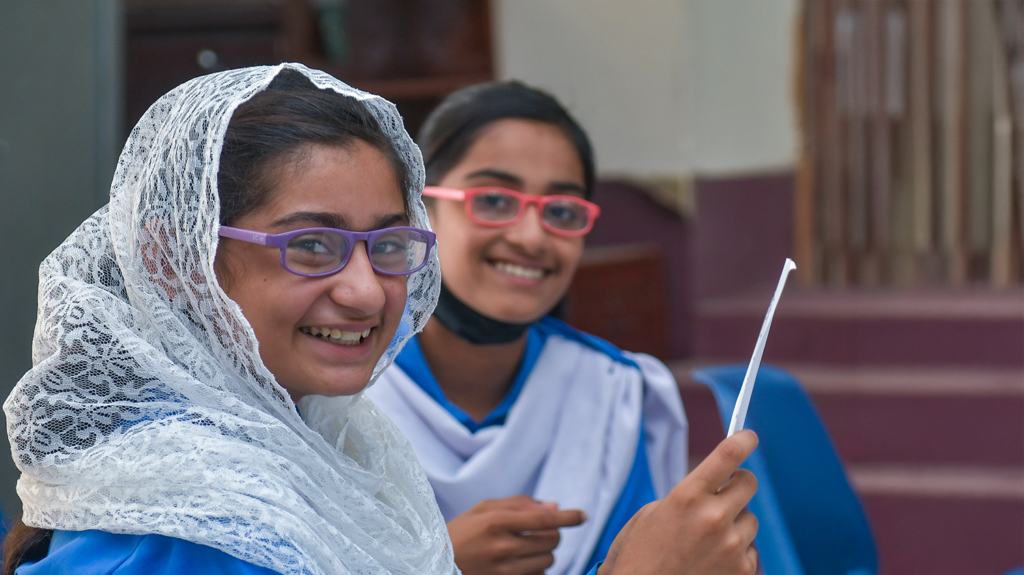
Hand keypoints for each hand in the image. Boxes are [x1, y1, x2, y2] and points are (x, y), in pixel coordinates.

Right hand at [448, 495, 586, 574]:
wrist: (435, 562)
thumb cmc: (462, 531)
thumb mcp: (484, 508)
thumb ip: (520, 504)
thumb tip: (555, 507)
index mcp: (497, 522)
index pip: (545, 520)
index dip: (568, 517)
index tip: (583, 515)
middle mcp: (503, 547)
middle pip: (551, 541)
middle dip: (552, 533)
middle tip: (538, 531)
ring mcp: (504, 570)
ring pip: (548, 561)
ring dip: (544, 552)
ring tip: (525, 547)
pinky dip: (537, 569)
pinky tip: (523, 562)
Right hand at [598, 430, 759, 574]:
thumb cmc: (639, 557)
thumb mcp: (651, 514)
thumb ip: (687, 496)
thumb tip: (716, 486)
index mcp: (686, 497)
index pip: (728, 455)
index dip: (743, 440)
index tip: (748, 436)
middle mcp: (713, 518)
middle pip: (748, 483)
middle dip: (739, 483)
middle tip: (728, 489)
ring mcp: (730, 546)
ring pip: (751, 520)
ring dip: (735, 523)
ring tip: (708, 539)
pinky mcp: (742, 571)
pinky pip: (750, 550)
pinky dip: (736, 552)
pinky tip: (712, 561)